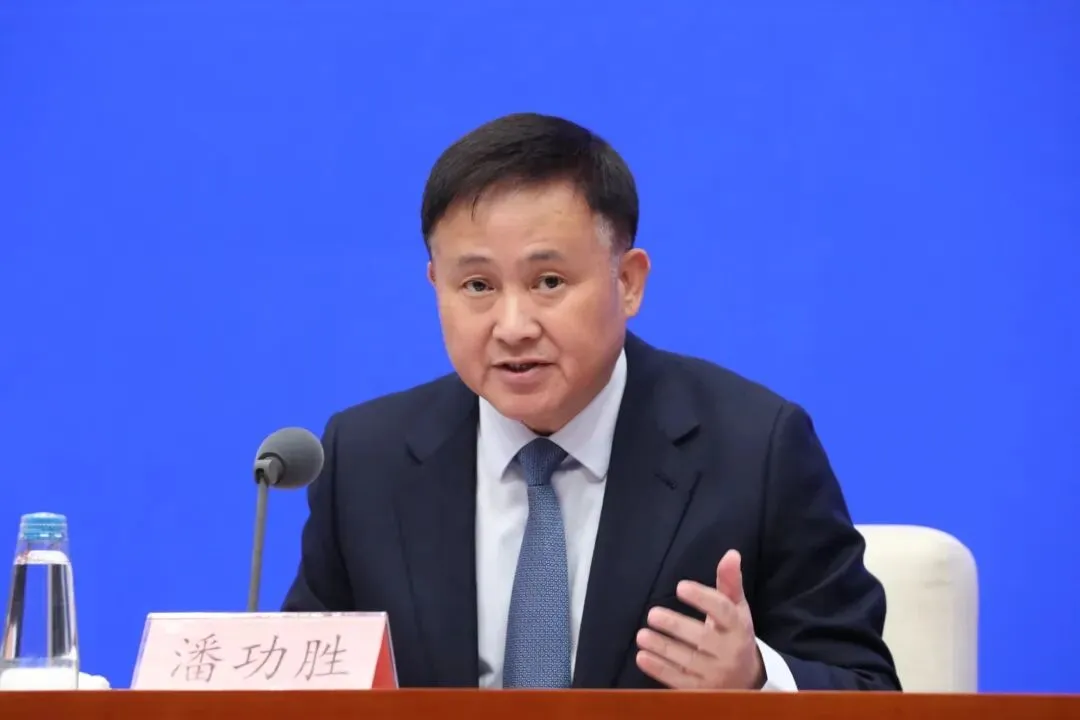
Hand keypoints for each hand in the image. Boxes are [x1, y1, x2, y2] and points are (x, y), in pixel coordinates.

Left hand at [635, 549, 764, 689]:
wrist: (746, 680)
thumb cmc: (734, 635)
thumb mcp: (736, 609)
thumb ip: (730, 583)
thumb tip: (731, 553)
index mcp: (738, 627)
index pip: (722, 611)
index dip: (702, 598)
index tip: (680, 586)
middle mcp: (729, 652)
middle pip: (702, 638)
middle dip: (675, 626)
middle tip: (652, 614)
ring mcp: (715, 675)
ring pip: (687, 661)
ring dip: (662, 648)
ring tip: (642, 635)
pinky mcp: (701, 691)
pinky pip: (679, 681)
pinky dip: (659, 670)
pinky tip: (642, 657)